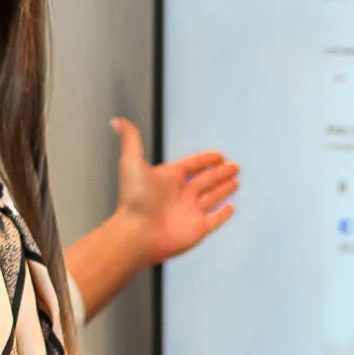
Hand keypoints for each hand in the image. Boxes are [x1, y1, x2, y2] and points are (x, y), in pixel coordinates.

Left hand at [109, 117, 237, 265]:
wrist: (137, 234)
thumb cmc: (134, 200)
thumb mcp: (131, 163)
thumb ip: (131, 139)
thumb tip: (117, 120)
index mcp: (169, 178)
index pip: (192, 165)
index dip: (206, 159)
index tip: (219, 155)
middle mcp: (181, 194)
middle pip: (206, 180)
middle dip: (220, 173)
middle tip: (235, 166)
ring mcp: (190, 212)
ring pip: (212, 197)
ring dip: (224, 189)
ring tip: (236, 182)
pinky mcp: (198, 229)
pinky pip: (215, 220)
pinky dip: (224, 214)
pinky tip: (231, 207)